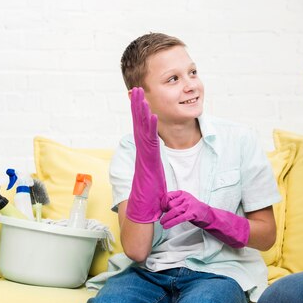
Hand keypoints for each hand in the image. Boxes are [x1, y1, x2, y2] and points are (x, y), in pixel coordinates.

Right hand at [125, 87, 166, 222]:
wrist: (142, 214)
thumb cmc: (149, 203)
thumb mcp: (158, 187)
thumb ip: (160, 180)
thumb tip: (166, 184)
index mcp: (147, 156)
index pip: (145, 132)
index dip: (142, 116)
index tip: (141, 101)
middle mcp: (143, 154)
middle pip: (140, 126)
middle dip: (138, 106)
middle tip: (136, 89)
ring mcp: (144, 157)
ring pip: (143, 130)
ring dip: (142, 111)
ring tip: (141, 95)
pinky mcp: (148, 162)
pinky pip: (150, 141)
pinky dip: (150, 127)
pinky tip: (153, 115)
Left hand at [160, 190, 249, 248]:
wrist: (208, 216)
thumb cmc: (193, 210)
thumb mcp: (184, 203)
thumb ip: (174, 203)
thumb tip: (160, 206)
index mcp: (183, 194)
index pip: (168, 196)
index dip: (162, 203)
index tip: (160, 209)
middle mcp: (186, 198)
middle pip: (170, 204)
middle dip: (165, 212)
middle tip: (161, 218)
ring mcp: (190, 205)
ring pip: (173, 211)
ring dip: (166, 219)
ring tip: (162, 224)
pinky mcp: (192, 213)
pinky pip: (179, 218)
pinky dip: (171, 222)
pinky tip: (166, 226)